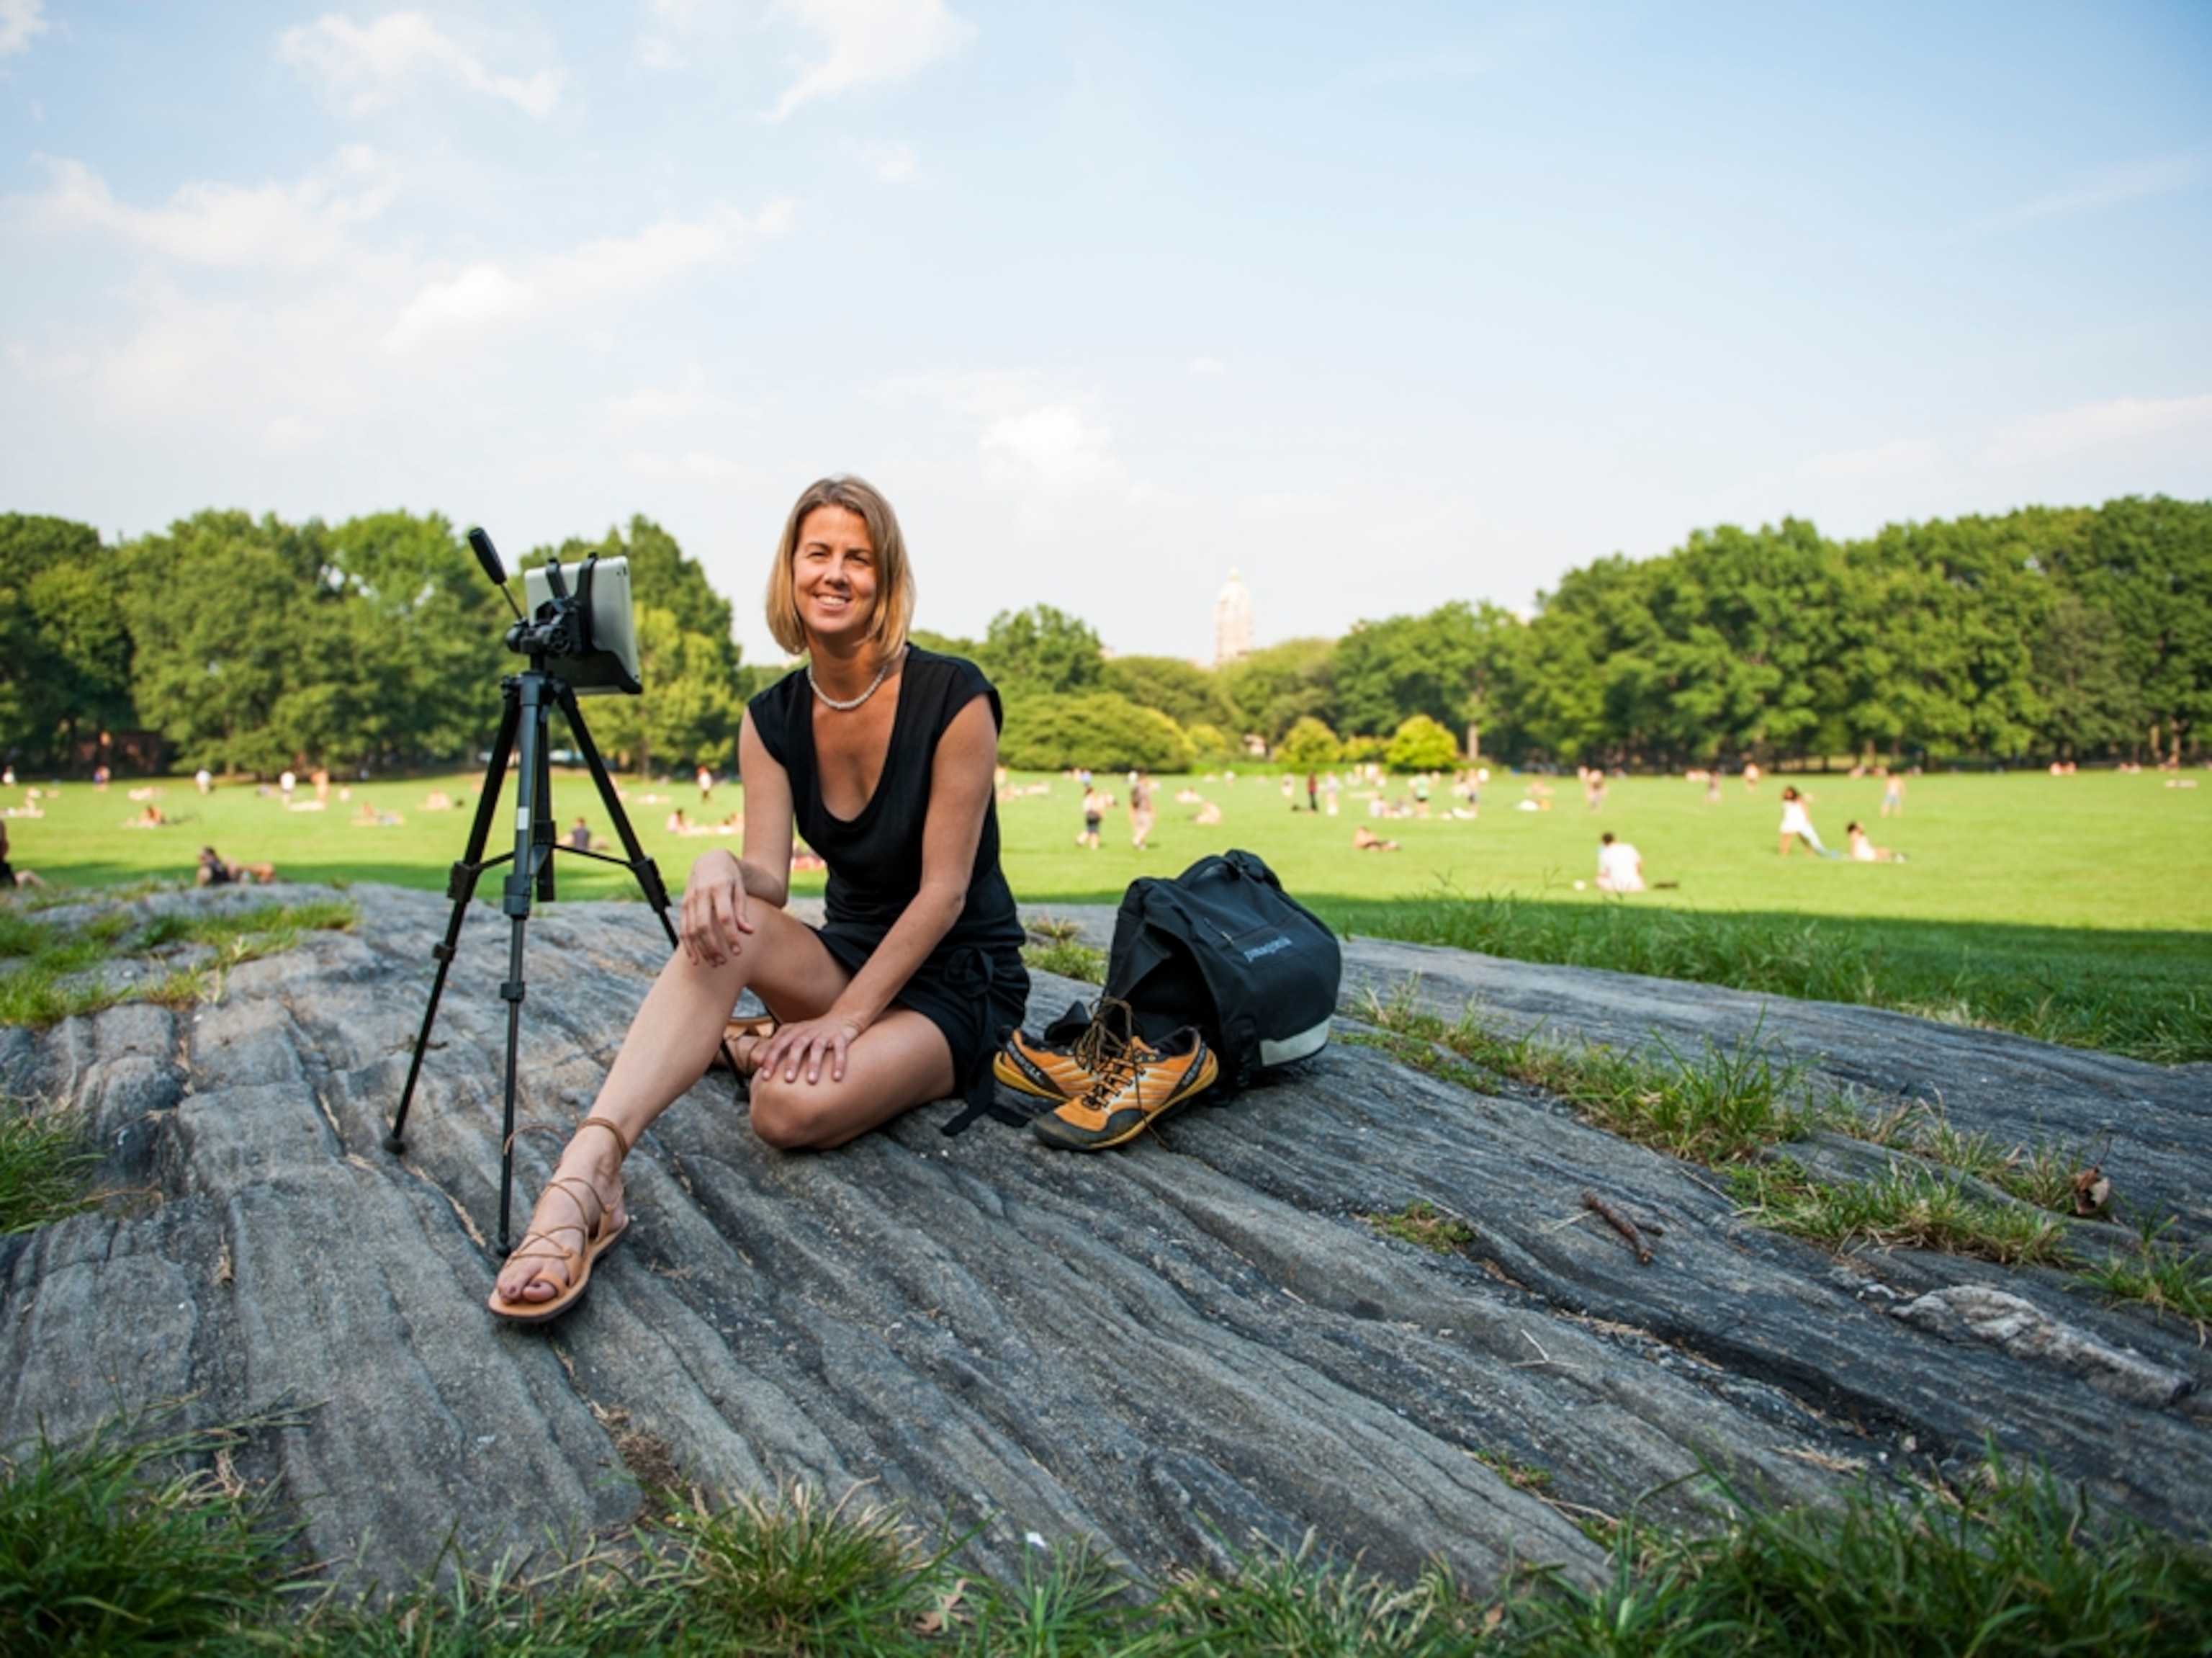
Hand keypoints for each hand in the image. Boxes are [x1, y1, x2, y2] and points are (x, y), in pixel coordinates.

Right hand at [679, 850, 752, 967]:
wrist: (709, 861)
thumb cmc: (730, 877)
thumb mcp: (740, 888)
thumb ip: (742, 910)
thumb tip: (748, 931)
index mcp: (719, 887)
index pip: (724, 916)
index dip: (730, 936)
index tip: (737, 951)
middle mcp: (701, 893)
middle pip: (704, 925)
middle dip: (713, 946)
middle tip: (724, 962)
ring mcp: (689, 900)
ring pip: (691, 930)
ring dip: (702, 949)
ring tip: (714, 963)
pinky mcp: (683, 906)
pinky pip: (682, 929)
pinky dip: (688, 946)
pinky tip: (695, 959)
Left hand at [754, 1013, 865, 1086]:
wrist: (843, 1015)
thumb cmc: (814, 1031)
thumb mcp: (794, 1034)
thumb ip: (778, 1045)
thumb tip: (757, 1061)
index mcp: (794, 1031)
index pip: (779, 1045)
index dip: (771, 1059)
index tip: (765, 1077)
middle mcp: (808, 1031)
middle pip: (797, 1045)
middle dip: (792, 1062)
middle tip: (788, 1080)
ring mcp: (825, 1033)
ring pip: (818, 1048)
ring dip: (814, 1064)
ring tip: (811, 1081)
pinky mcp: (841, 1036)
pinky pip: (840, 1050)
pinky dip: (839, 1063)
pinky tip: (836, 1078)